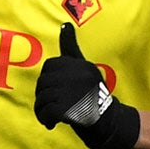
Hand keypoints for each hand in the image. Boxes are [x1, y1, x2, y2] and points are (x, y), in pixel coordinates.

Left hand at [34, 23, 139, 148]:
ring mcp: (75, 92)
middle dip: (42, 98)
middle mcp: (79, 75)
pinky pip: (46, 112)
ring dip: (42, 111)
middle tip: (51, 107)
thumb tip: (64, 24)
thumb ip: (70, 48)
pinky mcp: (71, 108)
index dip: (47, 81)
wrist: (107, 121)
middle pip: (42, 84)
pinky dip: (45, 119)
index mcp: (80, 65)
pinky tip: (51, 123)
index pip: (49, 66)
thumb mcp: (84, 68)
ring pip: (42, 99)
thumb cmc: (91, 94)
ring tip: (51, 117)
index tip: (55, 90)